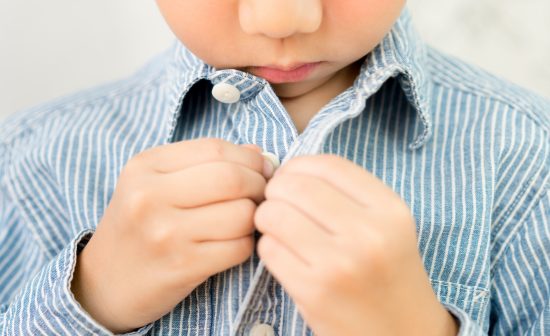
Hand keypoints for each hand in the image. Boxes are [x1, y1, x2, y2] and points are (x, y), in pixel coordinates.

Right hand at [71, 139, 272, 332]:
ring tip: (244, 220)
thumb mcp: (156, 183)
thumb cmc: (139, 226)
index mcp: (145, 166)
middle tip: (261, 194)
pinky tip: (232, 244)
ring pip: (241, 214)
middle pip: (232, 178)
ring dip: (254, 218)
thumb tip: (258, 154)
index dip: (249, 158)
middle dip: (259, 184)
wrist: (104, 282)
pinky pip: (239, 248)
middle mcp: (150, 196)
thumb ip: (204, 163)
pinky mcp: (182, 266)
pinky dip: (246, 244)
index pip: (216, 149)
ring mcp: (165, 234)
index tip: (261, 168)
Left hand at [254, 155, 458, 335]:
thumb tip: (290, 171)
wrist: (402, 332)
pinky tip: (284, 254)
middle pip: (294, 186)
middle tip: (278, 202)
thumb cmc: (387, 273)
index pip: (328, 164)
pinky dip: (268, 247)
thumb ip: (348, 193)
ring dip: (267, 218)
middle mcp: (368, 234)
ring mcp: (339, 264)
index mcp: (389, 210)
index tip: (292, 177)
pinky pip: (268, 249)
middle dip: (276, 190)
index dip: (299, 165)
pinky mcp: (314, 291)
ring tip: (279, 228)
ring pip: (273, 214)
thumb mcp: (388, 224)